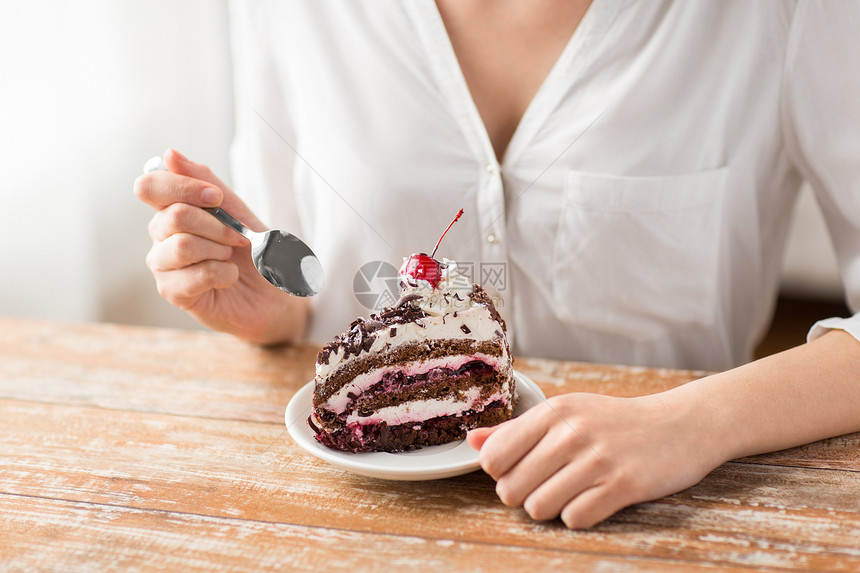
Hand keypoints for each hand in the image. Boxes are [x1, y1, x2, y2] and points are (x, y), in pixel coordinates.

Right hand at [134, 149, 307, 343]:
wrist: (273, 291)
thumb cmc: (253, 250)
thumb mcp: (236, 210)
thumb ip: (205, 182)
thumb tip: (170, 155)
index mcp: (171, 210)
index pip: (150, 187)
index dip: (182, 187)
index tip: (215, 198)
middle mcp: (160, 236)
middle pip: (174, 216)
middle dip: (217, 225)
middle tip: (238, 237)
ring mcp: (164, 266)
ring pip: (182, 246)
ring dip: (220, 250)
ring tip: (230, 258)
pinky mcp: (173, 293)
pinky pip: (195, 275)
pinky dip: (223, 273)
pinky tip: (229, 277)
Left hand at [467, 391, 722, 527]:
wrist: (680, 425)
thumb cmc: (614, 421)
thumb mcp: (566, 413)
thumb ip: (516, 429)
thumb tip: (471, 441)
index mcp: (552, 411)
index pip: (493, 456)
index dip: (500, 472)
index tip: (520, 469)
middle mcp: (571, 432)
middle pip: (511, 488)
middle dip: (523, 495)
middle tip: (547, 485)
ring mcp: (597, 459)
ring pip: (538, 508)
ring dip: (550, 508)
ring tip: (569, 493)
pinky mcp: (622, 485)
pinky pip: (575, 519)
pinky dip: (579, 516)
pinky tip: (593, 499)